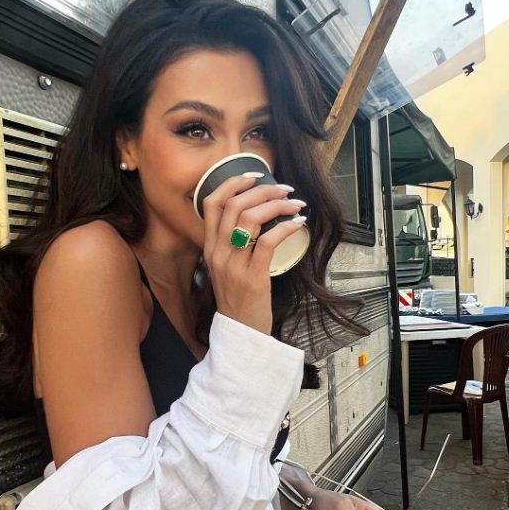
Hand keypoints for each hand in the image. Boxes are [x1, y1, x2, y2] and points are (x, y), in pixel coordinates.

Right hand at [202, 175, 306, 334]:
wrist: (240, 333)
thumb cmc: (238, 299)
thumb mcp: (226, 268)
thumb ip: (232, 244)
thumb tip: (256, 217)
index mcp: (210, 248)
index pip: (212, 203)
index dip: (233, 183)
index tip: (255, 175)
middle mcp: (218, 253)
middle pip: (234, 205)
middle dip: (263, 190)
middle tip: (284, 189)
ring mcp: (233, 265)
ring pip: (250, 219)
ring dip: (277, 204)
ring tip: (294, 203)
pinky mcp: (252, 277)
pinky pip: (268, 241)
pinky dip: (286, 226)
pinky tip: (298, 223)